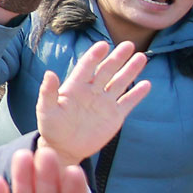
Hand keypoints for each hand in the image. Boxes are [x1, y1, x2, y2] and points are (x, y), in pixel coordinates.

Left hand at [35, 39, 149, 163]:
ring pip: (120, 83)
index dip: (94, 56)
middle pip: (107, 70)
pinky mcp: (115, 116)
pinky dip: (137, 94)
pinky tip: (146, 84)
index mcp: (75, 86)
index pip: (86, 67)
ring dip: (130, 70)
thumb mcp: (46, 109)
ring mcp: (104, 102)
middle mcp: (91, 91)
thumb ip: (48, 92)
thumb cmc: (51, 127)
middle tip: (129, 44)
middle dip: (117, 58)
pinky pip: (128, 102)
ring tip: (141, 57)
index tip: (103, 45)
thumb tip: (49, 73)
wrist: (65, 147)